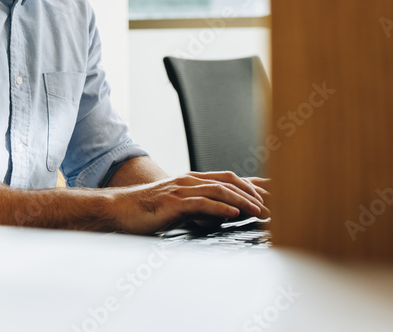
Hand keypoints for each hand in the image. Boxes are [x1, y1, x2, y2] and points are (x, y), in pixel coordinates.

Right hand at [111, 172, 269, 234]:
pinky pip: (201, 202)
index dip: (251, 187)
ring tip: (259, 212)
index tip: (270, 199)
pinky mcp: (173, 202)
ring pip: (219, 190)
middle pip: (229, 181)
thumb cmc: (146, 211)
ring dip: (243, 201)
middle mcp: (189, 180)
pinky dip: (220, 207)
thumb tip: (223, 214)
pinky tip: (234, 213)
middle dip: (253, 194)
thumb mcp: (178, 207)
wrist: (120, 210)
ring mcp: (181, 189)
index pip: (228, 179)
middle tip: (272, 208)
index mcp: (191, 180)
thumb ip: (199, 207)